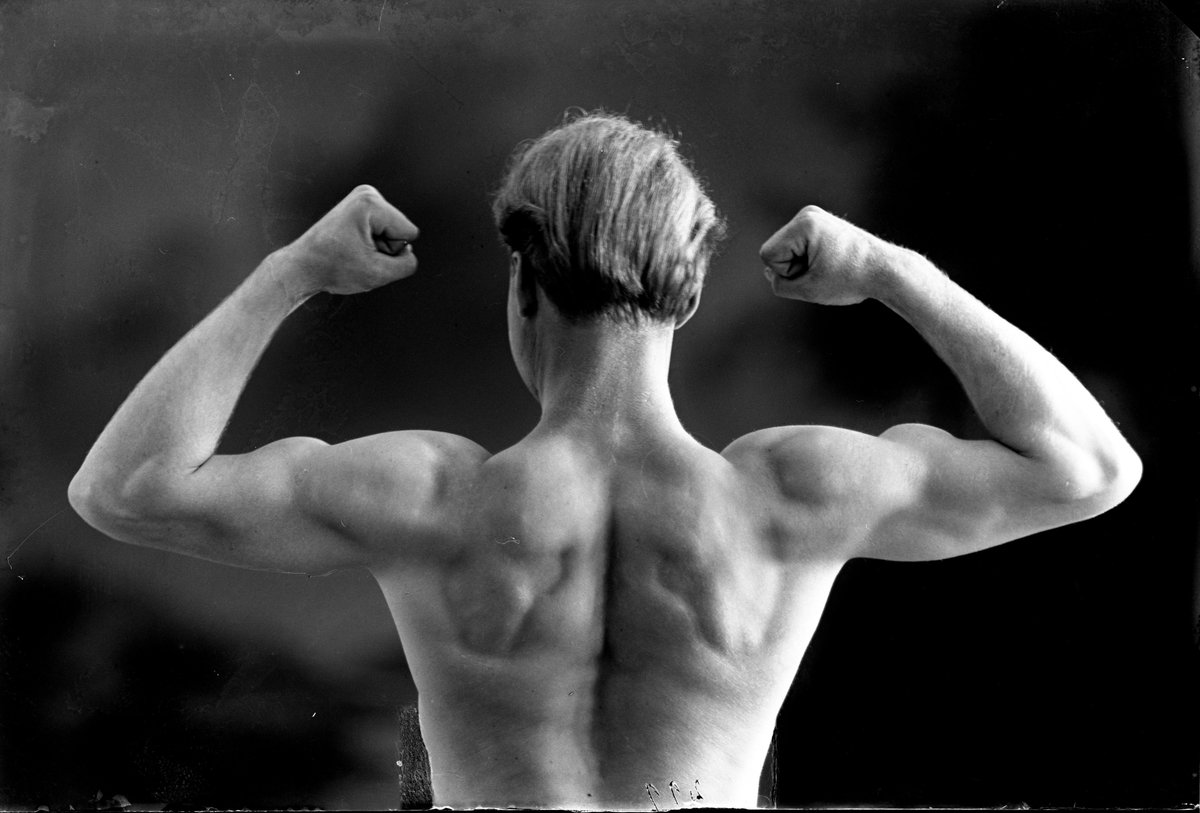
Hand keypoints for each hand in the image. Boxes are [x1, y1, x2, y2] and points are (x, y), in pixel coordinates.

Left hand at [280, 185, 419, 297]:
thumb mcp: (378, 274)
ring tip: (351, 250)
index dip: (391, 252)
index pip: (408, 233)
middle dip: (382, 249)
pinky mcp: (359, 208)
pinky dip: (368, 244)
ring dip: (375, 248)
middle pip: (399, 231)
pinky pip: (381, 232)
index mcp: (370, 202)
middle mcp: (367, 194)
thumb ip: (407, 265)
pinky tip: (350, 246)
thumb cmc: (332, 268)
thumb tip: (409, 252)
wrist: (303, 267)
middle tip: (355, 254)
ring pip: (391, 234)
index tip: (363, 252)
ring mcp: (362, 199)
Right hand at [759, 205, 891, 305]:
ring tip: (829, 267)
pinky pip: (798, 247)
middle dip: (794, 268)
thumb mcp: (807, 290)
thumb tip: (770, 272)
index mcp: (804, 223)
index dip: (786, 274)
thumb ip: (779, 284)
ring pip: (786, 250)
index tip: (815, 273)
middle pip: (776, 250)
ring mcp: (814, 217)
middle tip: (824, 272)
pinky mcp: (821, 225)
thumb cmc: (851, 279)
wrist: (886, 270)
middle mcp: (807, 214)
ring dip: (802, 265)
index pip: (768, 255)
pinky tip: (830, 262)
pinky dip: (809, 260)